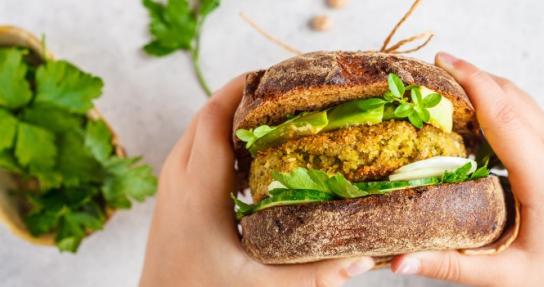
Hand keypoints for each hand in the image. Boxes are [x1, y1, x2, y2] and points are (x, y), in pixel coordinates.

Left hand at [139, 75, 374, 286]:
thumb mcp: (260, 286)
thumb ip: (312, 274)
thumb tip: (362, 260)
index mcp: (198, 192)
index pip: (214, 120)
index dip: (243, 90)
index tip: (276, 75)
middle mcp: (178, 177)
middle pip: (206, 114)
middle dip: (242, 94)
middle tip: (285, 89)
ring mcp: (172, 182)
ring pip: (200, 127)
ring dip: (231, 113)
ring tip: (273, 112)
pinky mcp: (173, 190)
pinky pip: (197, 146)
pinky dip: (222, 135)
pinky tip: (252, 151)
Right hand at [391, 52, 543, 285]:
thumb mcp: (504, 278)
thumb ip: (450, 266)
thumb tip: (398, 261)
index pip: (503, 116)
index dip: (473, 83)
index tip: (441, 62)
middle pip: (511, 96)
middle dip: (472, 75)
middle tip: (430, 68)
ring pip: (519, 99)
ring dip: (484, 83)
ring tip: (444, 80)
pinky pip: (524, 111)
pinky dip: (495, 98)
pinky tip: (471, 106)